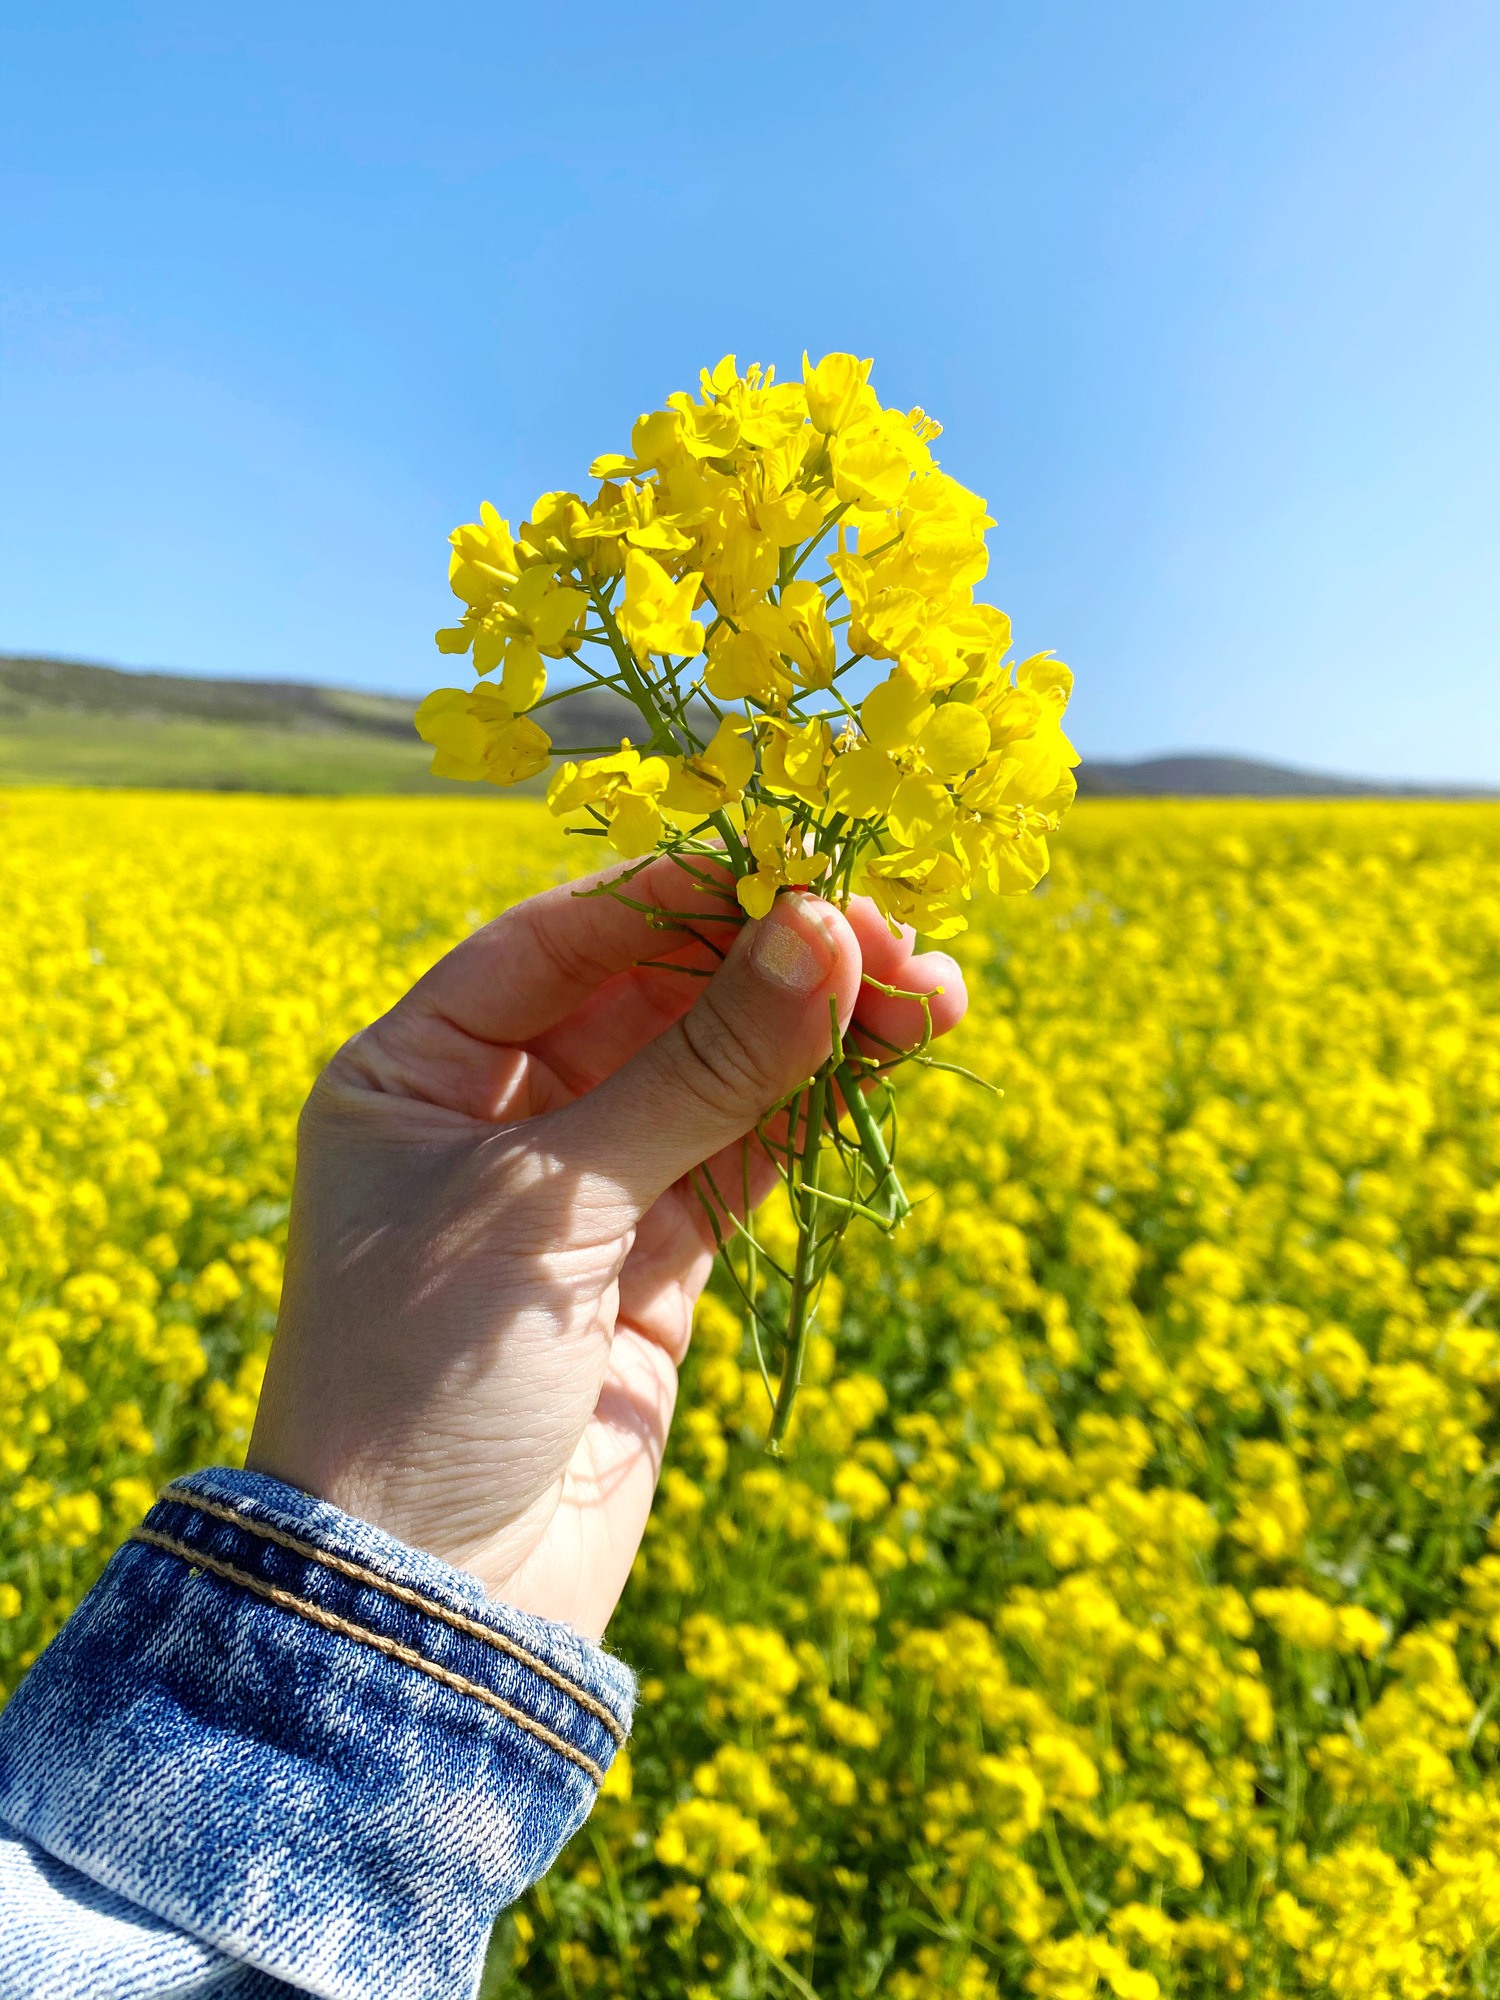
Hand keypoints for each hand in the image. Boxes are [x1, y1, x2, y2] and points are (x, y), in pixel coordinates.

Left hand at [247, 858, 966, 1637]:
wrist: (427, 1604)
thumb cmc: (426, 1373)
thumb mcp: (551, 1203)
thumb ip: (697, 1070)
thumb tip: (825, 931)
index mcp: (416, 1071)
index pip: (558, 941)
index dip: (678, 896)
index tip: (792, 864)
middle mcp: (496, 1115)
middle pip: (652, 998)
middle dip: (771, 961)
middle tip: (893, 928)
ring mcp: (584, 1191)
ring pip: (716, 1077)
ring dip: (817, 1030)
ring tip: (931, 988)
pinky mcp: (653, 1267)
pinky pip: (744, 1160)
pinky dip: (815, 1111)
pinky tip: (890, 1055)